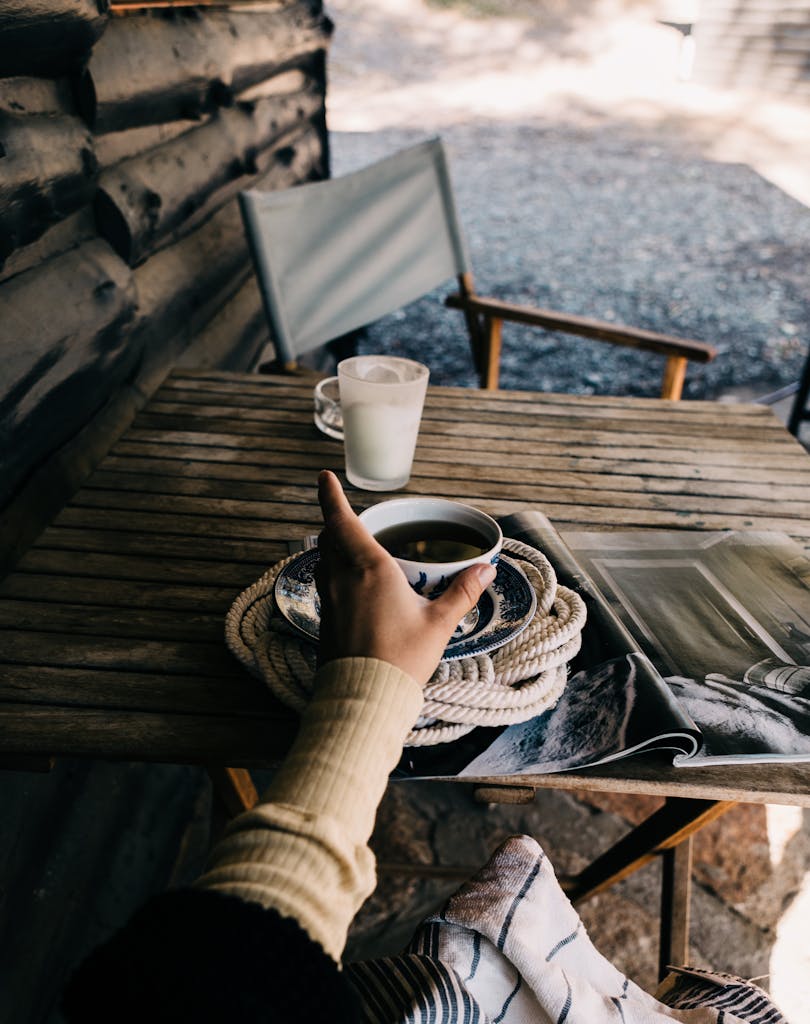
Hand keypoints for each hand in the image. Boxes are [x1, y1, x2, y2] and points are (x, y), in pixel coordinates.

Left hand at [315, 471, 495, 685]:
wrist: (363, 700)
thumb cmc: (401, 660)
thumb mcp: (439, 624)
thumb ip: (462, 593)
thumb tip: (485, 569)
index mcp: (368, 568)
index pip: (342, 520)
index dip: (330, 496)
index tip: (324, 476)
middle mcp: (341, 578)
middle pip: (329, 537)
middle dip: (336, 521)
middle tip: (347, 513)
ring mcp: (328, 600)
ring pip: (324, 561)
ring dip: (334, 547)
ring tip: (353, 547)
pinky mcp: (325, 621)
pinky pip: (326, 585)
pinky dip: (336, 574)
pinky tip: (355, 588)